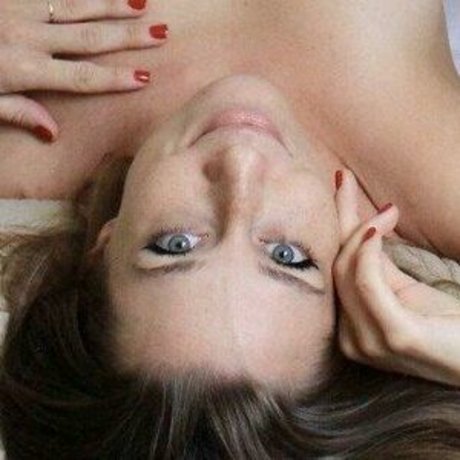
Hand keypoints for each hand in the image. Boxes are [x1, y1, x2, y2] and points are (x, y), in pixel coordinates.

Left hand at [0, 0, 167, 141]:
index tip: (146, 77)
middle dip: (127, 36)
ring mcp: (16, 6)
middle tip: (161, 31)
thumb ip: (17, 113)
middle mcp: (26, 35)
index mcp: (22, 69)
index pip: (82, 76)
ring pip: (74, 5)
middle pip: (88, 37)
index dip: (115, 77)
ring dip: (110, 4)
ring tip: (141, 2)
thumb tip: (53, 133)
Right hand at [333, 169, 459, 386]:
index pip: (334, 271)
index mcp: (351, 328)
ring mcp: (369, 342)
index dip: (335, 228)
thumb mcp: (402, 289)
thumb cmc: (447, 326)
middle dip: (346, 223)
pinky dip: (368, 251)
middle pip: (335, 268)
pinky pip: (367, 282)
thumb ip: (375, 266)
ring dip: (363, 233)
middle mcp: (351, 339)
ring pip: (346, 272)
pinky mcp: (394, 336)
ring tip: (387, 212)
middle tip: (359, 189)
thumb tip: (361, 228)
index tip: (340, 185)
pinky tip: (378, 228)